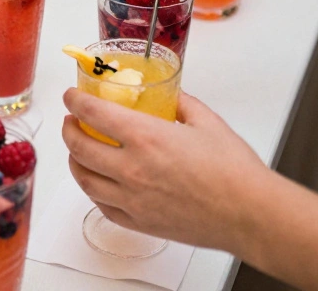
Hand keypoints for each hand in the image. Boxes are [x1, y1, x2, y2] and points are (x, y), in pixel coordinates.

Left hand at [61, 89, 271, 253]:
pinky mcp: (139, 222)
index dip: (75, 101)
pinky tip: (97, 182)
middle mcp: (132, 169)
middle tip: (71, 120)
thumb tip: (169, 97)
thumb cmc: (234, 171)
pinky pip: (102, 205)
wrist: (250, 214)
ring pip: (84, 179)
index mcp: (145, 137)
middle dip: (68, 129)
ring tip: (77, 150)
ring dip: (74, 160)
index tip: (71, 96)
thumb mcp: (206, 121)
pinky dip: (92, 190)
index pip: (93, 112)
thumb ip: (181, 104)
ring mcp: (132, 199)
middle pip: (79, 146)